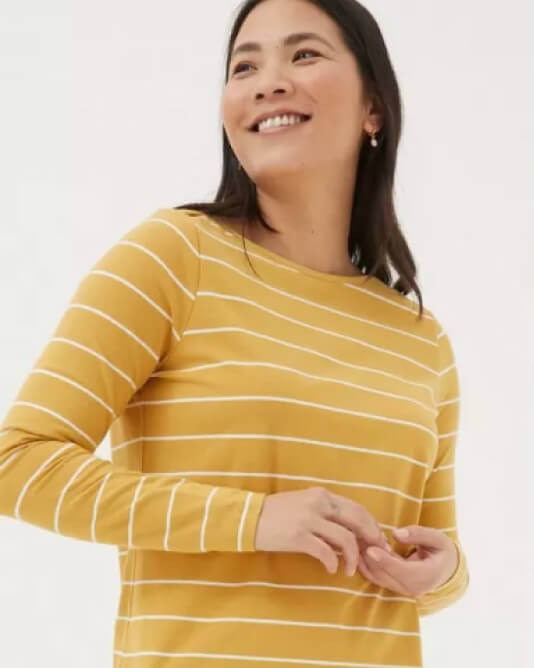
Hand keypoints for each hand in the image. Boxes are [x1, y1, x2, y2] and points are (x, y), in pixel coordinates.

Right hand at [255, 487, 390, 574]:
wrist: (249, 518)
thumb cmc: (277, 513)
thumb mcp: (304, 504)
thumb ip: (326, 513)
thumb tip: (349, 532)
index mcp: (322, 495)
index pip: (356, 508)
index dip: (371, 526)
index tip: (376, 541)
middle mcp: (318, 503)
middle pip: (357, 520)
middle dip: (370, 540)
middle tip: (373, 556)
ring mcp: (309, 519)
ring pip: (346, 539)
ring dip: (353, 558)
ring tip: (350, 569)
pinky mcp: (299, 536)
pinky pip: (326, 552)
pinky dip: (333, 563)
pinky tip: (331, 570)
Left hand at [356, 525, 458, 596]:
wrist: (446, 569)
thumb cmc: (441, 551)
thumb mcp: (438, 539)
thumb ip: (418, 534)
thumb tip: (397, 534)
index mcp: (427, 576)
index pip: (402, 571)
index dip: (385, 561)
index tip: (370, 549)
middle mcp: (413, 588)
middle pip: (386, 575)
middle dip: (370, 558)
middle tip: (356, 538)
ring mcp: (402, 590)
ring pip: (378, 577)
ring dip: (365, 561)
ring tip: (355, 541)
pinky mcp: (394, 587)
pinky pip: (376, 578)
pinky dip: (366, 565)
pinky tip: (357, 550)